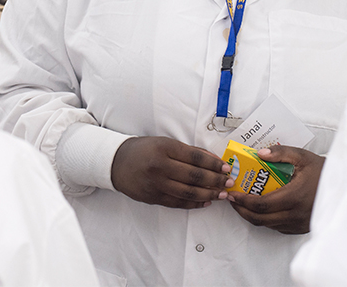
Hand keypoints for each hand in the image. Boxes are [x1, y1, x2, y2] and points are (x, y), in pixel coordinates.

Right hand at [111, 136, 233, 208]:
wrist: (117, 163)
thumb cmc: (144, 150)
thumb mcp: (164, 143)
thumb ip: (187, 152)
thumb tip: (212, 160)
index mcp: (164, 148)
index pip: (195, 157)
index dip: (213, 163)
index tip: (226, 167)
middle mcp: (160, 166)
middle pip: (194, 176)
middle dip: (216, 180)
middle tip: (229, 182)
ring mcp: (156, 184)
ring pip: (188, 192)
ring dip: (209, 195)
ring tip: (222, 195)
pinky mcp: (153, 197)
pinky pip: (178, 203)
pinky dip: (194, 203)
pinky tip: (205, 201)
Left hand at [228, 145, 324, 233]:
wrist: (342, 186)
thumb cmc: (321, 171)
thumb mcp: (302, 156)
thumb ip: (280, 153)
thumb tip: (259, 154)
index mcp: (294, 196)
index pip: (261, 204)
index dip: (243, 201)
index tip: (233, 194)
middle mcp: (296, 214)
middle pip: (260, 218)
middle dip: (242, 210)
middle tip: (233, 199)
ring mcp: (299, 224)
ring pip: (268, 225)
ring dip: (252, 215)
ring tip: (243, 203)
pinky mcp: (301, 228)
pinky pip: (278, 227)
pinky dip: (265, 219)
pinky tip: (260, 209)